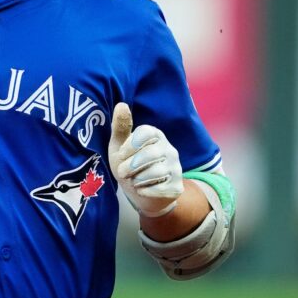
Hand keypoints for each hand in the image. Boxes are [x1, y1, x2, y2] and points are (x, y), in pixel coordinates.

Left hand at [108, 102, 183, 217]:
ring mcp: (176, 168)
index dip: (130, 145)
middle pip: (151, 153)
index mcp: (155, 135)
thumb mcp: (119, 146)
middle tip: (122, 172)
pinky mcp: (177, 186)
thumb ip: (120, 127)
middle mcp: (169, 149)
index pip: (146, 132)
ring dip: (138, 179)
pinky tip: (142, 189)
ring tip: (133, 181)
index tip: (121, 154)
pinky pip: (161, 189)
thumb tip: (121, 105)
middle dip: (131, 165)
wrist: (140, 192)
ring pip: (156, 172)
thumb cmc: (128, 164)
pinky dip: (146, 191)